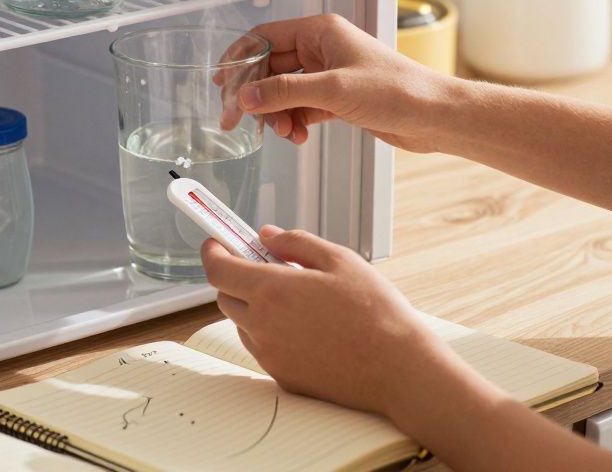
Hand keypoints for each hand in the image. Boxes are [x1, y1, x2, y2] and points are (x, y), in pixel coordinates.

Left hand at [201, 226, 446, 417]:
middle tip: (264, 266)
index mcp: (272, 291)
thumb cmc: (375, 313)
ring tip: (295, 299)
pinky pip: (262, 348)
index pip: (218, 269)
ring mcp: (270, 355)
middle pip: (225, 296)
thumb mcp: (339, 260)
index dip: (213, 252)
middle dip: (236, 277)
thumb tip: (267, 236)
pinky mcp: (282, 376)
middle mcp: (262, 326)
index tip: (217, 243)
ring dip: (254, 306)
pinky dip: (271, 332)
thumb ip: (296, 243)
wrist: (397, 368)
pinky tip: (306, 327)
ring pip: (243, 324)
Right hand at [222, 14, 452, 150]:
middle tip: (240, 119)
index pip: (265, 37)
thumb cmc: (398, 91)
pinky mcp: (338, 98)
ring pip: (285, 91)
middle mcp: (323, 49)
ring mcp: (330, 74)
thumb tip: (248, 96)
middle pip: (271, 67)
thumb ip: (285, 92)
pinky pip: (301, 107)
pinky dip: (295, 121)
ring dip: (277, 113)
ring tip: (284, 132)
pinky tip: (299, 135)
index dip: (240, 59)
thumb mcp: (333, 90)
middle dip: (257, 95)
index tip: (223, 83)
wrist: (434, 116)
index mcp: (321, 31)